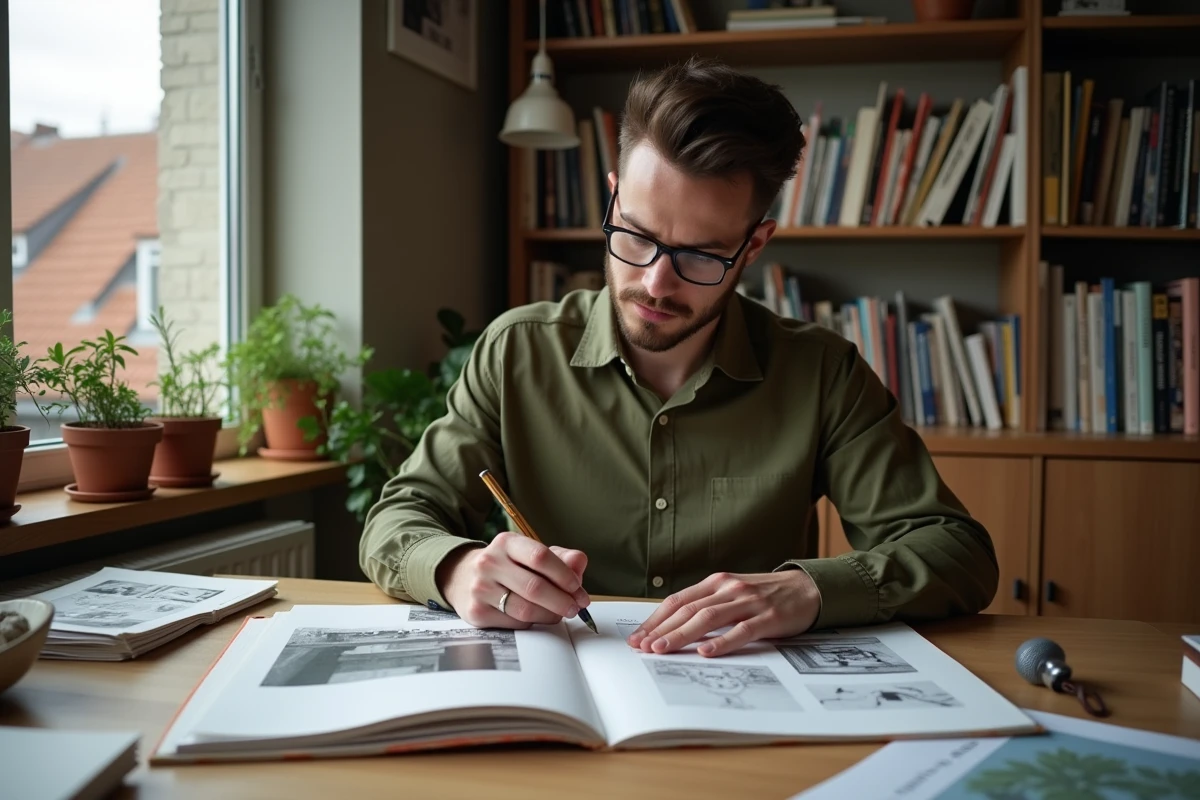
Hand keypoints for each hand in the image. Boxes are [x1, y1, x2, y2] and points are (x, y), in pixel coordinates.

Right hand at [438, 531, 590, 628]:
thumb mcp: (530, 554)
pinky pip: (515, 623)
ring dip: (550, 615)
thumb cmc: (507, 566)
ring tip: (559, 613)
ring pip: (526, 609)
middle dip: (562, 600)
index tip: (578, 587)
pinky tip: (535, 616)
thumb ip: (560, 558)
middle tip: (576, 607)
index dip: (564, 575)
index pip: (540, 557)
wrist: (463, 578)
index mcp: (506, 542)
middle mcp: (490, 562)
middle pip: (535, 587)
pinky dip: (532, 622)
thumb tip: (580, 562)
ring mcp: (480, 588)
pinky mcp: (477, 612)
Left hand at [626, 570, 819, 657]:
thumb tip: (673, 627)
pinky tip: (706, 652)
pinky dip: (722, 642)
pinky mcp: (768, 617)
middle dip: (662, 630)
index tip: (638, 637)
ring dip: (682, 635)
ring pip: (708, 618)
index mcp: (716, 583)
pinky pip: (741, 630)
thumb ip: (707, 605)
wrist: (807, 588)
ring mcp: (748, 602)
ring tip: (663, 650)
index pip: (678, 601)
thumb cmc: (765, 595)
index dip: (656, 619)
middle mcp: (728, 588)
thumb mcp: (732, 594)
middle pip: (688, 610)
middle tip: (642, 647)